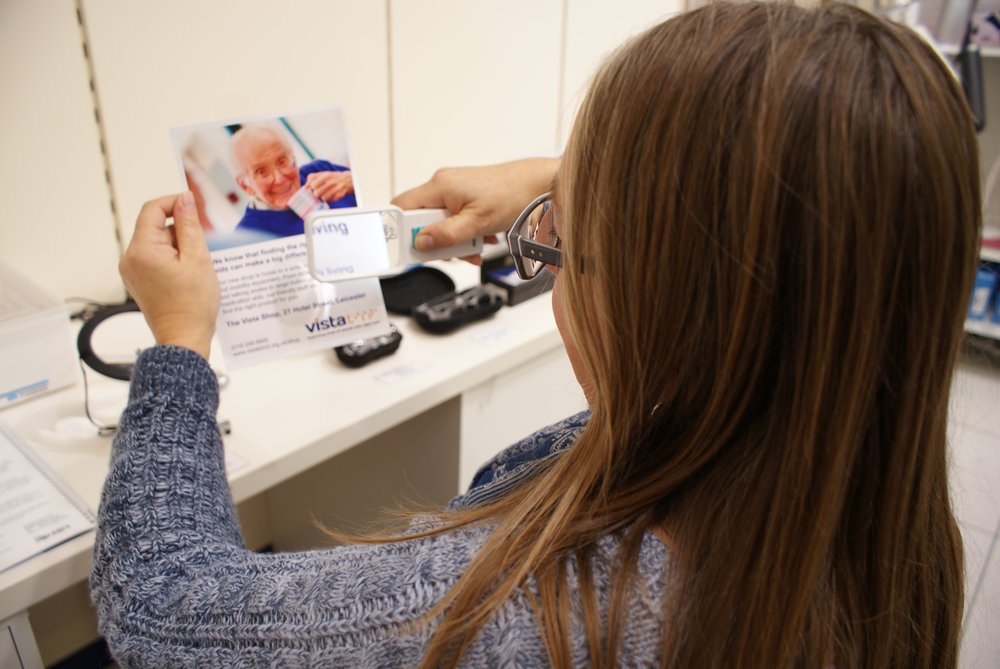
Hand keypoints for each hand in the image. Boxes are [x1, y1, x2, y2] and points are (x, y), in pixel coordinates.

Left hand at [119, 193, 219, 359]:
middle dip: (181, 231)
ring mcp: (133, 271)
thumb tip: (184, 199)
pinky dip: (174, 259)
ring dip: (180, 247)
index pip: (152, 209)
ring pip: (158, 243)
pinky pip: (156, 258)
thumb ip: (189, 225)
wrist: (183, 339)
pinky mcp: (139, 281)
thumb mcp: (198, 258)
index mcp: (142, 250)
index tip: (195, 208)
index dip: (175, 203)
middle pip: (156, 227)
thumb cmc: (192, 305)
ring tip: (197, 267)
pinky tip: (189, 275)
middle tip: (203, 249)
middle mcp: (131, 258)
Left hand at [305, 170, 353, 202]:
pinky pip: (330, 200)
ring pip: (323, 198)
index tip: (312, 188)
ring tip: (324, 194)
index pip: (313, 184)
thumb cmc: (330, 177)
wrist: (346, 180)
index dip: (310, 188)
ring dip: (322, 197)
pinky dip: (328, 199)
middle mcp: (331, 181)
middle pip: (316, 193)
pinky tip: (330, 196)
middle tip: (317, 193)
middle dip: (315, 194)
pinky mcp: (340, 194)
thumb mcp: (321, 174)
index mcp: (325, 175)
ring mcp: (336, 188)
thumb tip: (304, 187)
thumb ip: (311, 178)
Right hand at [391, 158, 557, 260]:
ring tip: (474, 246)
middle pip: (421, 219)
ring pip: (440, 222)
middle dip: (436, 240)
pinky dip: (464, 233)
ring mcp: (454, 190)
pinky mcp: (465, 196)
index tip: (408, 248)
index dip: (400, 230)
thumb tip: (421, 242)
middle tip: (453, 251)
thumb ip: (447, 234)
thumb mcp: (477, 222)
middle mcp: (442, 184)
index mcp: (439, 186)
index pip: (402, 207)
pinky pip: (454, 218)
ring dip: (454, 240)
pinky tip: (480, 239)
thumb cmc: (512, 195)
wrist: (538, 183)